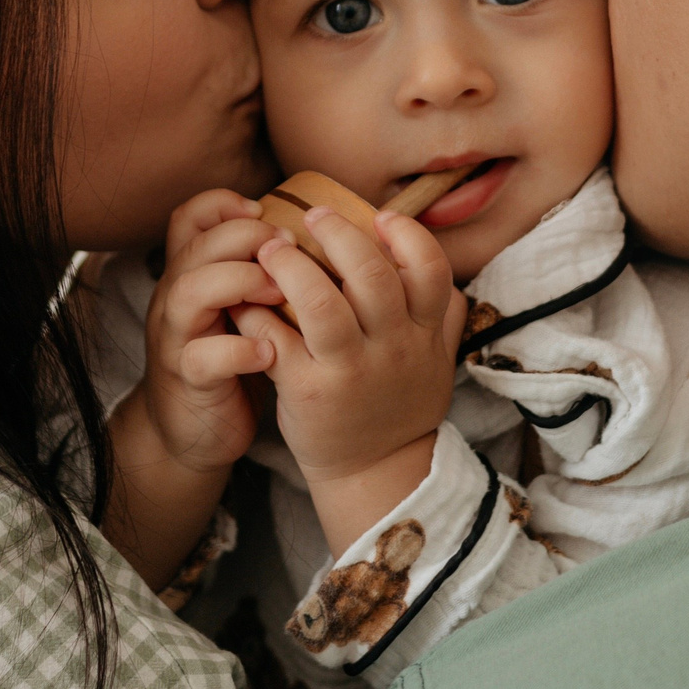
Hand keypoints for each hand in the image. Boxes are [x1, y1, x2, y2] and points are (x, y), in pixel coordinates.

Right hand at [130, 189, 285, 476]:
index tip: (266, 210)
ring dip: (240, 283)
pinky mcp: (187, 381)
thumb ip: (257, 271)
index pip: (189, 218)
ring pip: (189, 292)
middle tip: (290, 247)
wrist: (190, 432)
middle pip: (195, 246)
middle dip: (246, 237)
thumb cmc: (229, 360)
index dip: (223, 204)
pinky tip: (270, 352)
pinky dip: (238, 350)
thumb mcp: (238, 308)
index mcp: (190, 275)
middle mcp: (176, 299)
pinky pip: (201, 358)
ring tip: (281, 294)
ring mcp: (176, 339)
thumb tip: (313, 232)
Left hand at [232, 206, 464, 533]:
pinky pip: (275, 340)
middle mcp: (392, 347)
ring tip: (270, 248)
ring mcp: (350, 371)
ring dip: (289, 267)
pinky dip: (255, 313)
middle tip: (313, 216)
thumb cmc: (399, 404)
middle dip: (338, 234)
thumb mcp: (435, 360)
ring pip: (319, 303)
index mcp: (423, 332)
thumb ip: (441, 313)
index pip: (430, 268)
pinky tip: (246, 299)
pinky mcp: (308, 391)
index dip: (406, 234)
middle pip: (371, 274)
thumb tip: (435, 262)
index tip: (380, 217)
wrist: (375, 472)